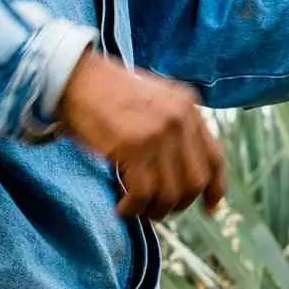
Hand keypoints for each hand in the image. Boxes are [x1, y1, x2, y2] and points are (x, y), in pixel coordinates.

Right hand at [58, 51, 226, 220]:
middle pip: (195, 182)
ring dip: (153, 210)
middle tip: (156, 210)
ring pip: (170, 192)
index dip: (214, 189)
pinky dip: (133, 208)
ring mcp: (159, 131)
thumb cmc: (105, 96)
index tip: (209, 209)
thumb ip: (172, 127)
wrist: (73, 78)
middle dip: (177, 205)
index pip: (215, 157)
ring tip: (136, 209)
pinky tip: (121, 207)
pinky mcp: (134, 145)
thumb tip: (180, 172)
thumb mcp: (152, 102)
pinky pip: (143, 193)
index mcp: (188, 106)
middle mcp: (180, 118)